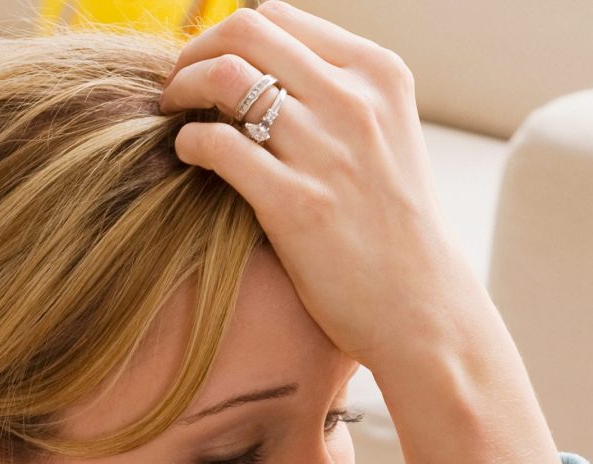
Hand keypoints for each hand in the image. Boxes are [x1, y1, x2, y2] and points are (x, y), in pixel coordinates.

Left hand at [161, 3, 479, 375]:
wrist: (421, 306)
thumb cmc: (391, 226)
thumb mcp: (384, 134)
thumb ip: (336, 94)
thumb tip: (266, 68)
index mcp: (377, 72)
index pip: (279, 16)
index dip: (228, 36)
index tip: (208, 66)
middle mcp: (354, 100)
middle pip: (246, 32)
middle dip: (195, 52)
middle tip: (176, 86)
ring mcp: (325, 149)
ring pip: (226, 79)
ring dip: (182, 91)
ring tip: (171, 116)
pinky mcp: (295, 203)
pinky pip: (217, 146)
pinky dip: (188, 143)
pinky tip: (186, 157)